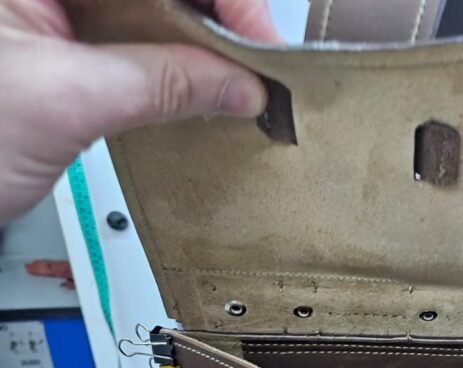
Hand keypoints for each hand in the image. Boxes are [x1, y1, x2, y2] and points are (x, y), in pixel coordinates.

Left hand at [0, 0, 279, 223]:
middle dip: (213, 14)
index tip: (257, 38)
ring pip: (148, 5)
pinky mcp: (53, 39)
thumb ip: (161, 83)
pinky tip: (199, 83)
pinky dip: (170, 59)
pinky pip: (130, 34)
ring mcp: (47, 8)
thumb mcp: (64, 103)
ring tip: (237, 75)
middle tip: (257, 62)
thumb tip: (241, 83)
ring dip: (197, 38)